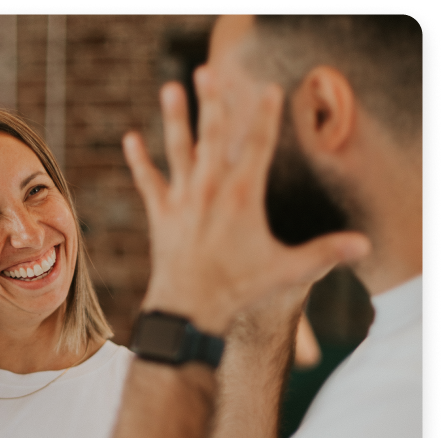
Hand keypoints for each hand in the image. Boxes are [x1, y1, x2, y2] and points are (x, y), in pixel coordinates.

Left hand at [123, 69, 369, 334]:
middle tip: (208, 72)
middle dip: (212, 103)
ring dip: (174, 119)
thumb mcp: (286, 271)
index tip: (269, 90)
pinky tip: (129, 139)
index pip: (257, 146)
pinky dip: (139, 162)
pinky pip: (149, 182)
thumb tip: (362, 246)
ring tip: (170, 89)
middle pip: (212, 136)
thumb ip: (324, 254)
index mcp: (242, 196)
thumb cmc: (238, 289)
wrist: (190, 309)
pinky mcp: (161, 216)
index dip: (264, 116)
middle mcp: (209, 190)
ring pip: (178, 151)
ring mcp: (183, 201)